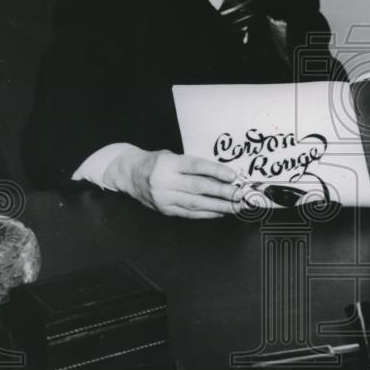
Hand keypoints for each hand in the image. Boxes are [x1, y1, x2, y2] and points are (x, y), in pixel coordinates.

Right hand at [107, 148, 241, 218]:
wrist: (129, 174)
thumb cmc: (156, 162)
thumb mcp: (172, 156)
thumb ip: (193, 165)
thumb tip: (223, 174)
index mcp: (168, 163)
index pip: (196, 167)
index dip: (216, 171)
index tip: (233, 176)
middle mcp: (164, 181)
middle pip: (198, 188)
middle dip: (223, 193)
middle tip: (240, 195)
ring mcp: (164, 198)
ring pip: (196, 204)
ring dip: (219, 206)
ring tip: (235, 206)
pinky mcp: (165, 209)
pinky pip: (189, 213)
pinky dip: (207, 213)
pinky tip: (220, 212)